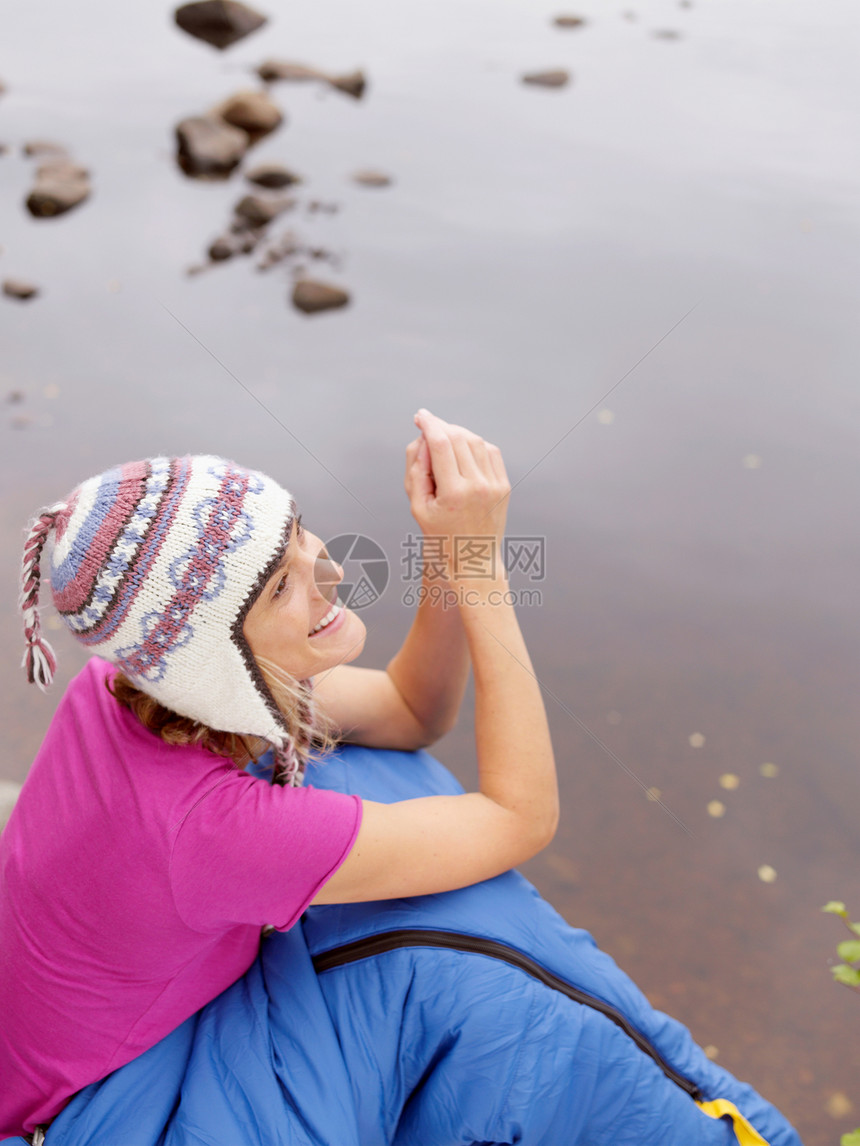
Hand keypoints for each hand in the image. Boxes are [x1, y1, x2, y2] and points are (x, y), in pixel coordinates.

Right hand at [404, 409, 509, 576]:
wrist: (473, 560)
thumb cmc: (440, 535)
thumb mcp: (417, 506)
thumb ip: (416, 468)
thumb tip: (423, 438)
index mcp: (454, 493)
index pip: (440, 444)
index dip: (429, 424)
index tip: (420, 416)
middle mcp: (478, 486)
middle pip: (458, 438)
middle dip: (441, 426)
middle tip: (428, 425)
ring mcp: (495, 485)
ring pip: (475, 441)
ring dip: (457, 433)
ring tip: (443, 440)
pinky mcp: (504, 485)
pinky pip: (490, 451)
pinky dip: (475, 444)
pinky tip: (462, 451)